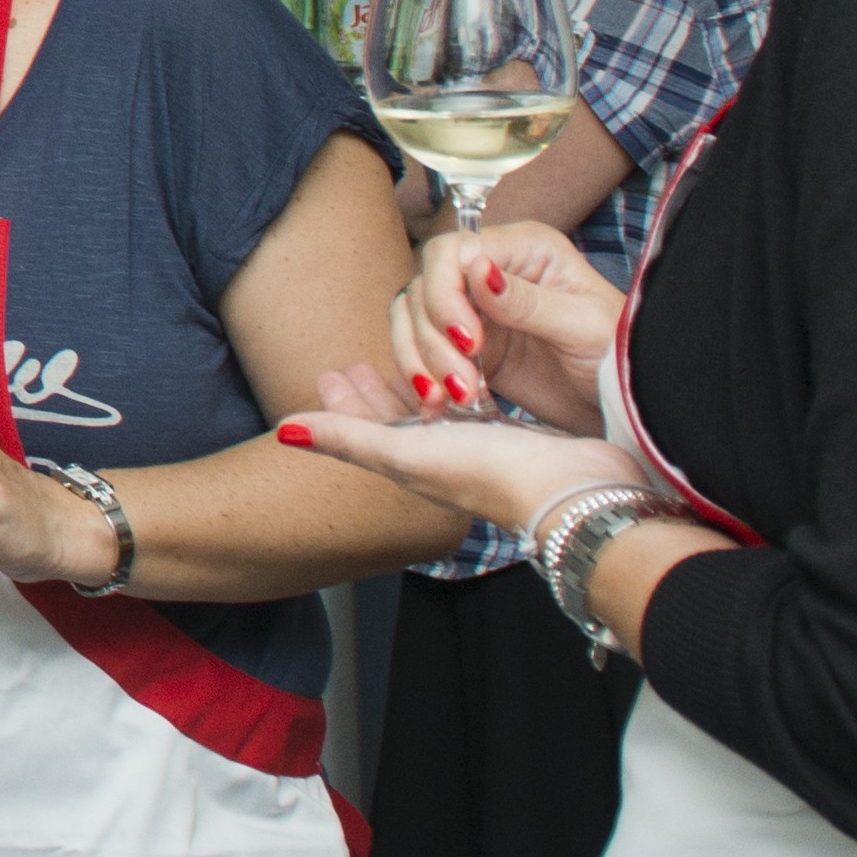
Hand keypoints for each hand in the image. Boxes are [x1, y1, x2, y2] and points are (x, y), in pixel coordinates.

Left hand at [285, 388, 651, 539]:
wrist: (572, 491)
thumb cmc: (488, 473)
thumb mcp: (405, 452)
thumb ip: (347, 438)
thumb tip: (283, 433)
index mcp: (410, 466)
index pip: (364, 431)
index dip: (343, 404)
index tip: (327, 373)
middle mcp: (440, 462)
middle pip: (394, 423)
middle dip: (373, 395)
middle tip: (352, 365)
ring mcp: (476, 452)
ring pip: (433, 416)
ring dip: (413, 390)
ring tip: (397, 365)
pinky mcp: (511, 438)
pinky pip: (473, 410)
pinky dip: (457, 390)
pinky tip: (461, 376)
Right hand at [411, 220, 630, 432]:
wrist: (628, 404)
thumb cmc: (621, 354)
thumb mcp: (582, 326)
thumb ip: (528, 300)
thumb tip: (476, 270)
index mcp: (524, 249)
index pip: (453, 252)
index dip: (445, 293)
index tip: (468, 340)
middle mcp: (490, 273)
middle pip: (423, 288)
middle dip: (432, 338)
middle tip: (462, 383)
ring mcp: (475, 311)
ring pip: (412, 321)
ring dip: (421, 361)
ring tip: (451, 399)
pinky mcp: (466, 350)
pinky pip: (421, 355)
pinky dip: (421, 379)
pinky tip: (438, 405)